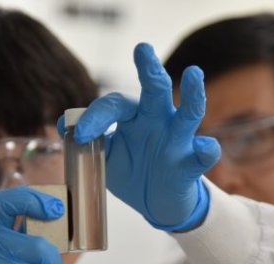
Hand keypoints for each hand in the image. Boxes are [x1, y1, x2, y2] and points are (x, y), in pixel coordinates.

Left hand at [58, 43, 220, 229]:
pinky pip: (203, 155)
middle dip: (150, 71)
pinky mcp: (191, 164)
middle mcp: (157, 123)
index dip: (96, 116)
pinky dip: (207, 150)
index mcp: (134, 119)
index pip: (115, 105)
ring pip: (187, 114)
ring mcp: (178, 142)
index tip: (78, 135)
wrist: (155, 203)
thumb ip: (90, 141)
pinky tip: (205, 146)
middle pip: (155, 92)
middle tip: (142, 50)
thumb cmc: (131, 174)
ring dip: (192, 95)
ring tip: (192, 74)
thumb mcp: (105, 158)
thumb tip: (66, 123)